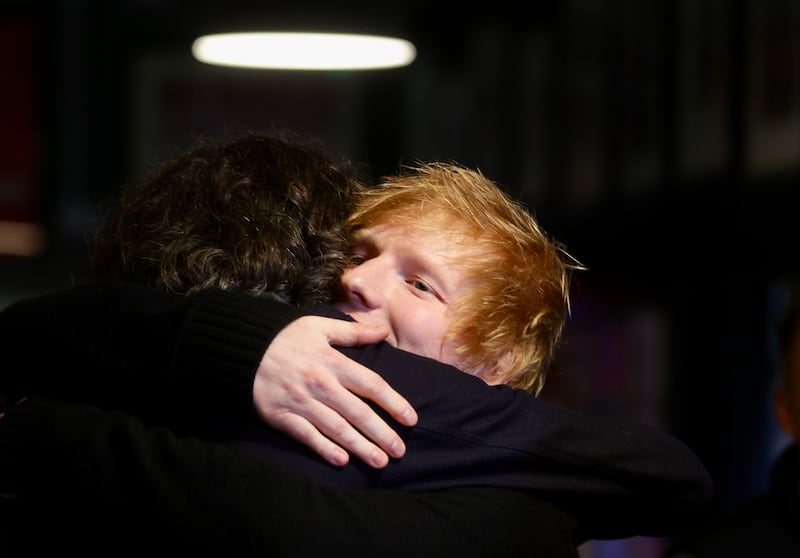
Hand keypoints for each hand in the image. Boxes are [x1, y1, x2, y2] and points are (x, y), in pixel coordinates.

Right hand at [253, 316, 417, 467]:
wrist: (241, 350)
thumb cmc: (284, 338)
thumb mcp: (319, 327)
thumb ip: (353, 332)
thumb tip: (383, 330)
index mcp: (333, 362)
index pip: (372, 385)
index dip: (394, 403)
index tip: (411, 419)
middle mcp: (320, 384)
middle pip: (358, 413)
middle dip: (382, 434)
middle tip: (400, 451)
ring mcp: (301, 402)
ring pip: (336, 428)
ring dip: (360, 447)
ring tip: (379, 461)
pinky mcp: (281, 416)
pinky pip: (306, 436)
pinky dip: (324, 448)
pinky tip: (341, 461)